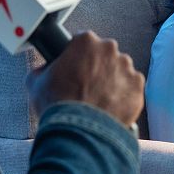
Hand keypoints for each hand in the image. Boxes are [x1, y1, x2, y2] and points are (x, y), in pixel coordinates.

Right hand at [26, 31, 143, 127]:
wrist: (78, 132)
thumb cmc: (58, 105)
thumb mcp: (35, 81)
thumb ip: (41, 68)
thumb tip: (43, 69)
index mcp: (86, 41)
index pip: (82, 41)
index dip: (77, 55)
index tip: (75, 67)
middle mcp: (110, 50)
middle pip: (104, 54)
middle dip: (97, 67)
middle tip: (85, 86)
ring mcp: (127, 69)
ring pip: (120, 71)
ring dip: (111, 81)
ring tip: (98, 100)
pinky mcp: (138, 88)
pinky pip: (131, 89)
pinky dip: (123, 97)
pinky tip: (109, 107)